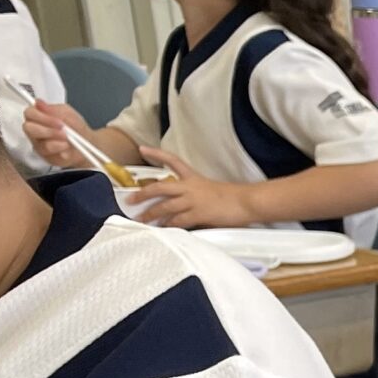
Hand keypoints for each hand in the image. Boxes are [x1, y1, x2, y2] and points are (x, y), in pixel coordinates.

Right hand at [24, 99, 94, 168]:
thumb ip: (54, 109)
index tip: (59, 121)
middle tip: (64, 132)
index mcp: (38, 116)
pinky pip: (49, 155)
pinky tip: (67, 149)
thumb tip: (40, 103)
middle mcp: (35, 130)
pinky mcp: (45, 157)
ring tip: (69, 141)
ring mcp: (38, 144)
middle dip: (48, 131)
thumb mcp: (68, 113)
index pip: (29, 113)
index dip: (42, 117)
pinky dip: (61, 152)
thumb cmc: (75, 126)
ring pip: (40, 144)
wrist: (88, 143)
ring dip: (57, 142)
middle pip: (29, 129)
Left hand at [126, 149, 257, 227]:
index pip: (172, 160)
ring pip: (165, 206)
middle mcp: (190, 187)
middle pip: (160, 187)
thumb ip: (195, 195)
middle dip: (143, 194)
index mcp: (193, 178)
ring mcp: (193, 200)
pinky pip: (178, 220)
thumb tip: (183, 205)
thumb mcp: (211, 190)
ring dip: (151, 214)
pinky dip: (168, 225)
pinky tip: (162, 228)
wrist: (246, 202)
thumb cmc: (233, 198)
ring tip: (141, 219)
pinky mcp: (198, 213)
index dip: (156, 154)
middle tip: (130, 200)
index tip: (142, 148)